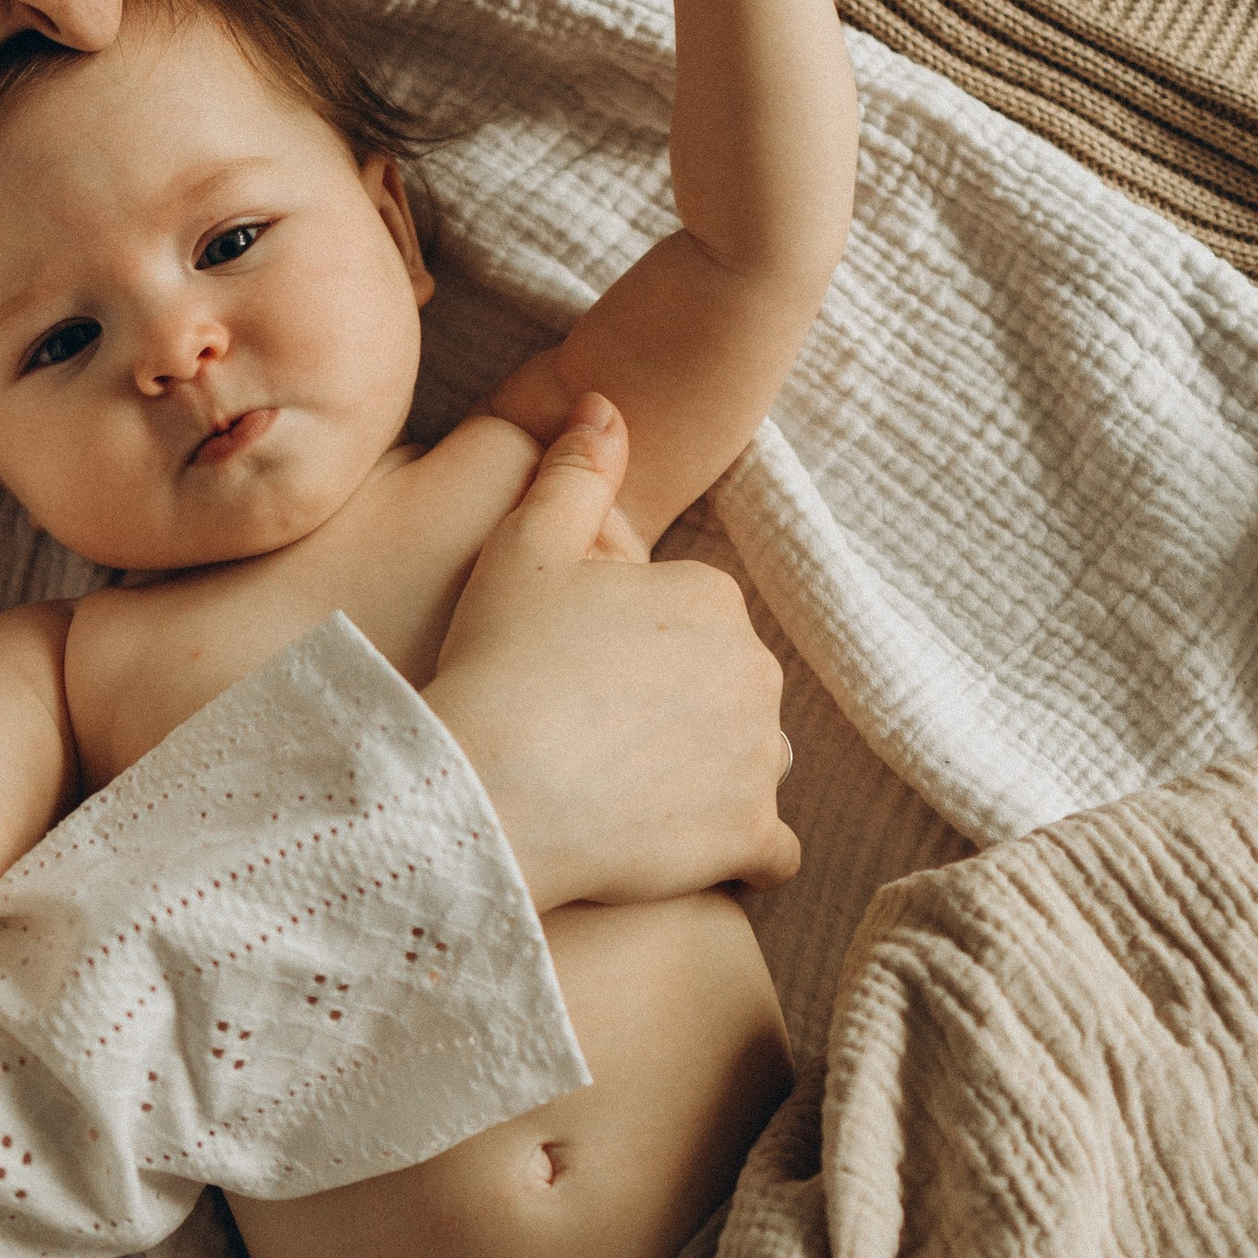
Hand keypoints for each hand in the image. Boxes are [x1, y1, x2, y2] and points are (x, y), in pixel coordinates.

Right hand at [426, 396, 798, 913]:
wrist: (486, 791)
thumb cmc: (501, 661)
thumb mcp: (525, 547)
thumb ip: (574, 471)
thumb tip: (605, 404)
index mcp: (712, 598)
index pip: (688, 621)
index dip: (630, 646)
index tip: (575, 671)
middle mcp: (757, 672)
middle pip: (724, 689)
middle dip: (676, 708)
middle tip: (589, 735)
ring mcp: (760, 759)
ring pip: (749, 761)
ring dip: (709, 776)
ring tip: (626, 794)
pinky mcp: (750, 838)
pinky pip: (771, 851)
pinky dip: (739, 852)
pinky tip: (686, 849)